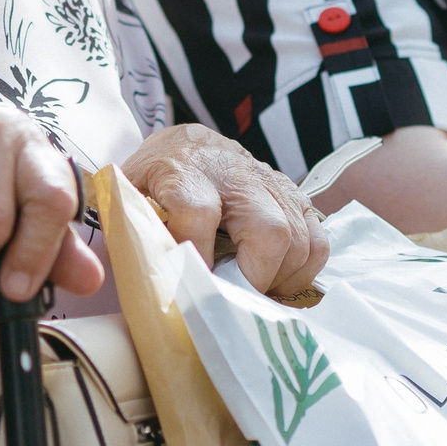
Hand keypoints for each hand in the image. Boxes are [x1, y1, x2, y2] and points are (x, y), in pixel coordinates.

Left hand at [123, 121, 327, 298]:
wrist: (186, 145)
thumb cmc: (153, 183)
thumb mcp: (128, 198)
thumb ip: (129, 230)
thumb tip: (133, 281)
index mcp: (184, 172)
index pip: (198, 213)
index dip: (198, 256)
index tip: (192, 289)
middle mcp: (234, 174)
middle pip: (269, 229)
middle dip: (255, 277)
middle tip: (235, 300)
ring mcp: (270, 184)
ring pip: (299, 237)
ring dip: (281, 278)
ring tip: (254, 293)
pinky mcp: (293, 196)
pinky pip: (318, 238)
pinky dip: (304, 270)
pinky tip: (277, 281)